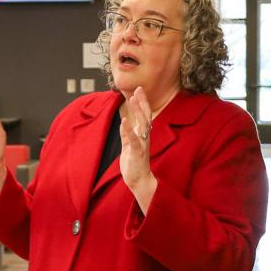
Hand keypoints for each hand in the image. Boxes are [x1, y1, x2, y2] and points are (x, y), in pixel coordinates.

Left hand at [119, 87, 156, 212]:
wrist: (138, 181)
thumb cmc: (134, 164)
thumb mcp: (129, 146)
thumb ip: (127, 134)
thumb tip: (124, 122)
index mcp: (143, 136)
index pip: (144, 116)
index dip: (142, 103)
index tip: (138, 90)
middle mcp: (145, 138)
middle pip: (146, 117)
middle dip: (142, 103)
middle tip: (139, 89)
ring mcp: (142, 145)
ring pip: (143, 126)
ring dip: (138, 112)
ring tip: (133, 100)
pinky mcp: (137, 154)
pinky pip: (134, 140)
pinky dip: (129, 131)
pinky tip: (124, 121)